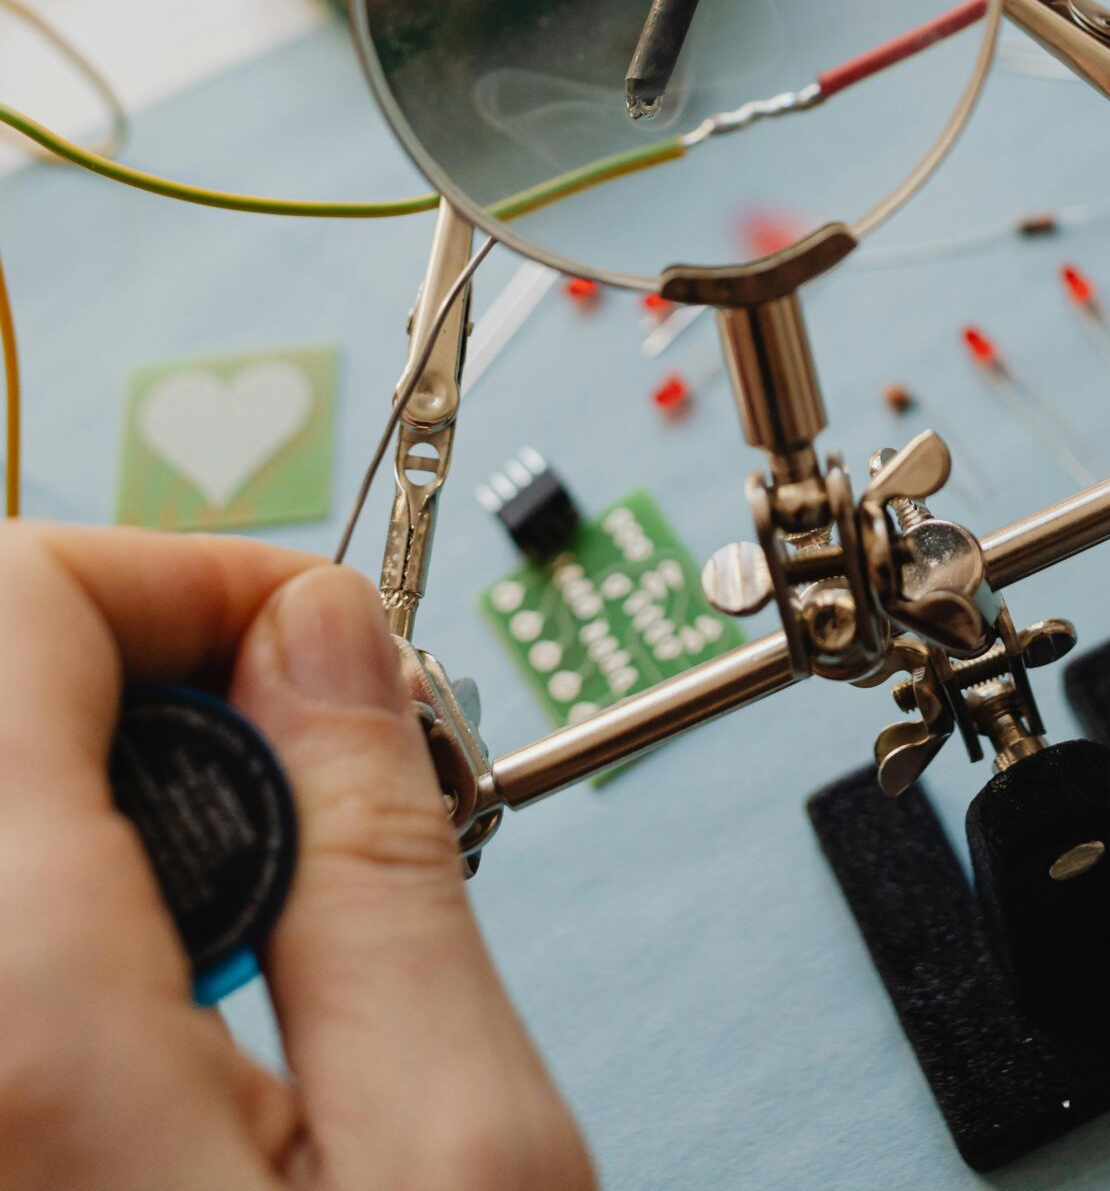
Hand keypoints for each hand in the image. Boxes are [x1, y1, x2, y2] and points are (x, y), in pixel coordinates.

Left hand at [0, 525, 594, 1190]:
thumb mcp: (463, 1146)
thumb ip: (376, 854)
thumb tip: (323, 634)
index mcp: (21, 1011)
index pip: (18, 601)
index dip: (188, 575)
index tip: (320, 645)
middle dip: (166, 671)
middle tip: (323, 777)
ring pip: (2, 787)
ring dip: (130, 778)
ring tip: (277, 898)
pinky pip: (1, 916)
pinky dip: (85, 889)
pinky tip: (189, 981)